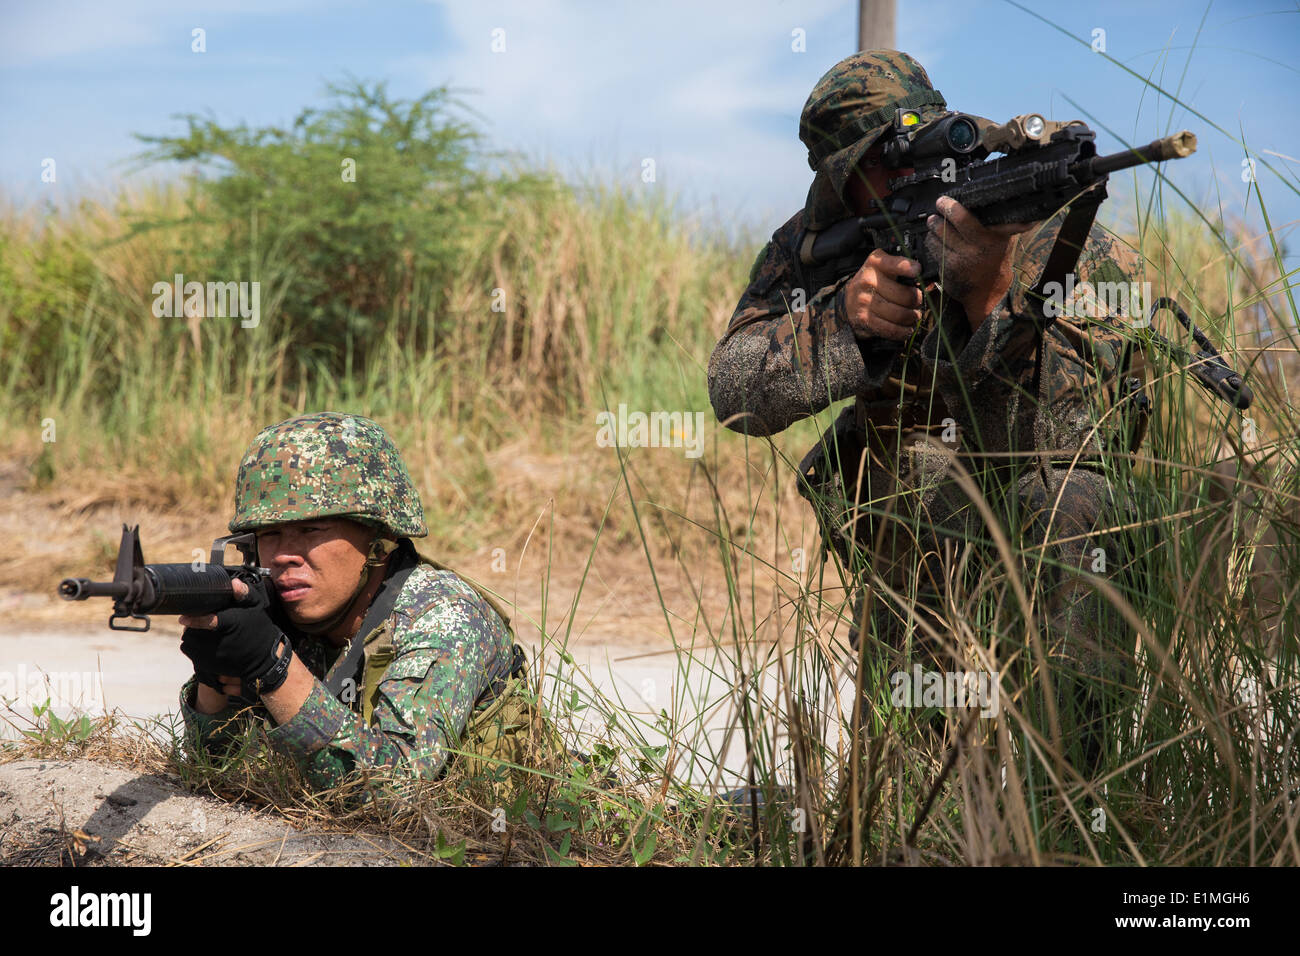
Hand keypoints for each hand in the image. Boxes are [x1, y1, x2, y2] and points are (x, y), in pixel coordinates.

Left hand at [180, 579, 290, 698]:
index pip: (209, 622)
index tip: (184, 617)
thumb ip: (245, 594)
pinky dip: (192, 643)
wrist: (260, 659)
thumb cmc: (257, 629)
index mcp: (232, 624)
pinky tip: (204, 641)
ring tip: (205, 630)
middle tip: (203, 618)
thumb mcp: (256, 608)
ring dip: (192, 632)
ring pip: (189, 637)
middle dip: (194, 621)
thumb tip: (234, 583)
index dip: (195, 619)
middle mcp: (219, 642)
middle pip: (194, 628)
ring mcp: (211, 654)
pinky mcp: (204, 664)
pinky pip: (188, 648)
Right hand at [842, 249, 924, 341]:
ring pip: (900, 314)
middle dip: (918, 301)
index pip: (894, 264)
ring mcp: (864, 300)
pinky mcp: (864, 318)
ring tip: (913, 316)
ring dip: (912, 318)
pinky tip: (906, 328)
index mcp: (876, 262)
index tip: (917, 270)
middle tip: (918, 302)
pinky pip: (891, 329)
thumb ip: (905, 271)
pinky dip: (903, 331)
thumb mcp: (886, 268)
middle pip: (905, 296)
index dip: (908, 268)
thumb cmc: (876, 282)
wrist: (849, 299)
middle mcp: (868, 280)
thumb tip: (929, 285)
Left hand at [924, 195, 1038, 325]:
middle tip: (940, 204)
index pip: (968, 215)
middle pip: (954, 219)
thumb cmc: (995, 259)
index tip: (946, 200)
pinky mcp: (949, 267)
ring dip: (934, 224)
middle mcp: (979, 246)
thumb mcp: (1005, 240)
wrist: (989, 292)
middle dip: (944, 208)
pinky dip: (931, 240)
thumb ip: (1003, 222)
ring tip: (935, 221)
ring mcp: (963, 257)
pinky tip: (936, 239)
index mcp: (994, 236)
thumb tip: (993, 199)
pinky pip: (933, 247)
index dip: (954, 205)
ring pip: (939, 231)